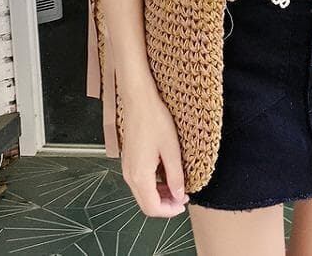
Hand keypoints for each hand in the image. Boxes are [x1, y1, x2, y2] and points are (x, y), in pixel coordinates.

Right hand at [120, 85, 188, 216]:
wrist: (138, 100)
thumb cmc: (155, 120)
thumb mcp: (171, 149)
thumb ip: (175, 176)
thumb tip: (178, 195)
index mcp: (140, 175)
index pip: (152, 208)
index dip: (169, 211)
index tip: (183, 204)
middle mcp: (130, 175)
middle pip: (145, 203)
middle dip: (165, 205)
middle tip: (183, 197)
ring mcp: (127, 167)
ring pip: (142, 193)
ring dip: (159, 195)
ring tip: (177, 186)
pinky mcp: (129, 159)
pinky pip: (140, 181)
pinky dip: (153, 185)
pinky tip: (166, 175)